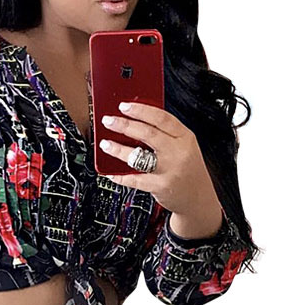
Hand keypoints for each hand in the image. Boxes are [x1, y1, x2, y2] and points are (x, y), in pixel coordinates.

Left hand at [96, 101, 222, 232]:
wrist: (198, 198)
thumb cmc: (188, 169)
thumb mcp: (184, 147)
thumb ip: (166, 134)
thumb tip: (135, 121)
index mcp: (185, 137)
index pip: (162, 118)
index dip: (141, 110)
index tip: (124, 106)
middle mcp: (178, 152)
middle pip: (148, 133)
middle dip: (124, 125)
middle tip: (108, 121)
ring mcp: (169, 170)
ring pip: (139, 156)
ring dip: (118, 149)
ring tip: (105, 144)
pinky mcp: (161, 186)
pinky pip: (135, 179)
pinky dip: (120, 177)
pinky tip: (111, 173)